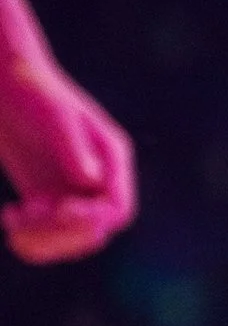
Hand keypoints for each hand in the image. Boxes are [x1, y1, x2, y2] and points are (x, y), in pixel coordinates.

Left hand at [0, 54, 136, 264]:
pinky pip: (46, 235)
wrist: (8, 84)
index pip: (117, 210)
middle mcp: (97, 181)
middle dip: (61, 232)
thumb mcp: (55, 117)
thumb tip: (89, 180)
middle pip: (94, 233)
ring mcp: (71, 192)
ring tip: (14, 218)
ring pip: (69, 240)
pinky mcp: (46, 197)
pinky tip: (10, 216)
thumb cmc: (33, 93)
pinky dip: (28, 238)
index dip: (93, 219)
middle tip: (29, 212)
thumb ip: (74, 148)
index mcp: (112, 161)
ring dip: (42, 239)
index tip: (59, 210)